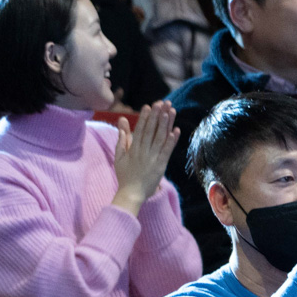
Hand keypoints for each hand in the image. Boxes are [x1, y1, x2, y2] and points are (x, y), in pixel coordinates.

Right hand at [110, 100, 179, 214]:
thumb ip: (122, 137)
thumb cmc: (125, 174)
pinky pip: (167, 151)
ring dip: (166, 123)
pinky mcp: (161, 166)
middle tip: (162, 102)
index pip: (140, 129)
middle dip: (157, 115)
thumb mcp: (119, 155)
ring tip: (171, 111)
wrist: (132, 193)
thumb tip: (123, 119)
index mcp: (133, 148)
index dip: (145, 117)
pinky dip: (172, 141)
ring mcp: (153, 158)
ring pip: (160, 138)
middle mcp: (144, 151)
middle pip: (152, 130)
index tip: (149, 105)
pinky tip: (176, 131)